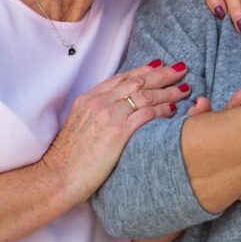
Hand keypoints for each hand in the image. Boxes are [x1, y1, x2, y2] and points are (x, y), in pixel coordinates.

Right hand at [40, 60, 190, 202]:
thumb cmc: (68, 158)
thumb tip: (112, 111)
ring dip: (167, 91)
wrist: (56, 176)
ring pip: (144, 96)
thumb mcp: (78, 125)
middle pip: (137, 82)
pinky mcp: (117, 133)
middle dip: (162, 74)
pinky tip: (174, 110)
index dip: (143, 70)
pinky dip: (162, 110)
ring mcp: (108, 116)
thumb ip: (95, 113)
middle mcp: (99, 102)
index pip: (121, 78)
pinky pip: (146, 115)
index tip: (159, 65)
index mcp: (88, 98)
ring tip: (184, 88)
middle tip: (180, 68)